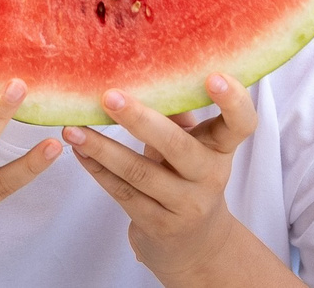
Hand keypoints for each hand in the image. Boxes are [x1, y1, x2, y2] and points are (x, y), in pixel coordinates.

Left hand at [63, 78, 285, 287]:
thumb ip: (177, 113)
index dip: (234, 101)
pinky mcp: (159, 225)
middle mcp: (209, 176)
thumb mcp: (193, 146)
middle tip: (109, 97)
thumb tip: (145, 68)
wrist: (196, 245)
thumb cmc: (188, 176)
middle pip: (178, 146)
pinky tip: (79, 150)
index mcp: (221, 148)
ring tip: (72, 128)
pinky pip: (123, 193)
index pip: (241, 124)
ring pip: (139, 173)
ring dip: (102, 148)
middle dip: (141, 121)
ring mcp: (186, 204)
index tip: (213, 76)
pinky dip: (97, 169)